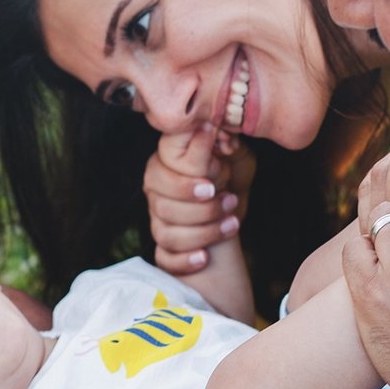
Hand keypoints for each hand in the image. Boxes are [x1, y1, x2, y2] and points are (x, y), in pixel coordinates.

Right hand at [143, 124, 254, 274]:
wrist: (234, 204)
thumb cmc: (231, 172)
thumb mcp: (232, 152)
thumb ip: (221, 141)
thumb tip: (211, 128)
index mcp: (163, 165)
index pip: (159, 174)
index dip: (184, 184)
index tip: (212, 186)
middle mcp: (155, 193)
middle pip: (163, 207)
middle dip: (200, 209)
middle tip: (228, 201)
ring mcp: (158, 221)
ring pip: (166, 234)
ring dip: (203, 232)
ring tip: (232, 223)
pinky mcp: (166, 248)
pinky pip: (164, 259)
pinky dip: (184, 260)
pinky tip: (204, 257)